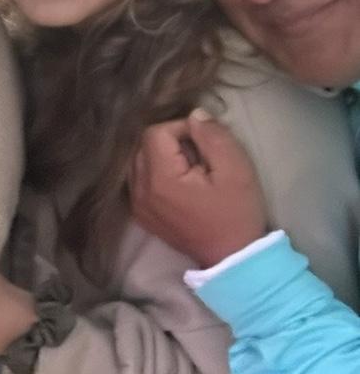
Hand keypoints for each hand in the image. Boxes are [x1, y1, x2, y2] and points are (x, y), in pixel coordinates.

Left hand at [130, 109, 269, 267]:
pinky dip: (154, 172)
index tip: (204, 141)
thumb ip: (214, 138)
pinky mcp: (140, 213)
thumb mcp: (236, 171)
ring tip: (190, 167)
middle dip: (169, 141)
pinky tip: (178, 181)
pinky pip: (137, 179)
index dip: (180, 128)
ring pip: (137, 160)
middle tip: (199, 154)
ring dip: (161, 155)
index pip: (154, 133)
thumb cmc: (237, 214)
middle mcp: (139, 191)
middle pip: (142, 145)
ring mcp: (136, 204)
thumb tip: (194, 114)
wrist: (233, 258)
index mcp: (160, 179)